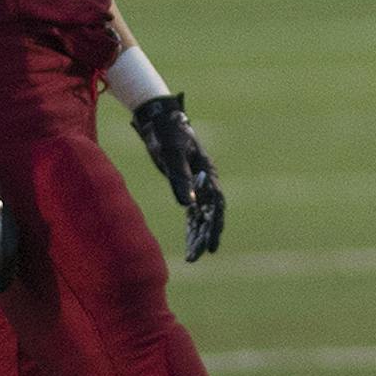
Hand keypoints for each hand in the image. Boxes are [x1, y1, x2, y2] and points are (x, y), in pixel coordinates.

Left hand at [131, 94, 224, 261]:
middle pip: (211, 214)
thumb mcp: (171, 154)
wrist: (159, 119)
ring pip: (202, 215)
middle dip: (206, 235)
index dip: (215, 225)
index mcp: (207, 173)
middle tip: (199, 255)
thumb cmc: (166, 133)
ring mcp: (197, 184)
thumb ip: (179, 179)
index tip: (211, 244)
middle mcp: (206, 181)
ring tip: (192, 257)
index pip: (216, 205)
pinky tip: (190, 241)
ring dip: (198, 234)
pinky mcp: (187, 185)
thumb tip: (188, 205)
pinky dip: (191, 226)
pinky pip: (193, 211)